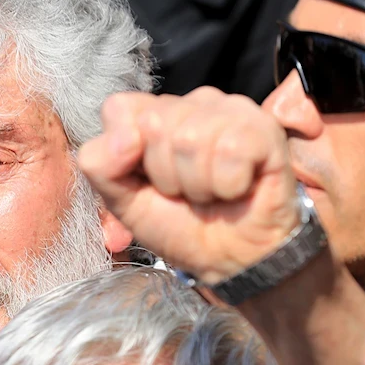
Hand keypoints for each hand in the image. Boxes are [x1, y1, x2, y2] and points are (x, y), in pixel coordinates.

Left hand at [79, 87, 300, 283]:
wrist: (229, 260)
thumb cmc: (181, 225)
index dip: (126, 152)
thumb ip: (100, 164)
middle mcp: (192, 103)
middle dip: (165, 175)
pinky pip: (230, 149)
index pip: (119, 108)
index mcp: (154, 114)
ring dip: (198, 184)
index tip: (149, 181)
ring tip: (211, 192)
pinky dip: (228, 184)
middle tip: (186, 192)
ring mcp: (230, 110)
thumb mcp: (122, 200)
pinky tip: (237, 188)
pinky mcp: (264, 128)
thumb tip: (124, 139)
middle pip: (154, 123)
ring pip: (191, 138)